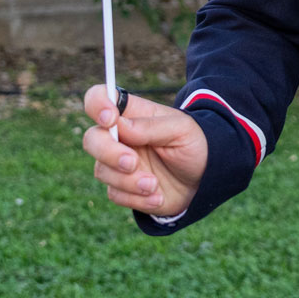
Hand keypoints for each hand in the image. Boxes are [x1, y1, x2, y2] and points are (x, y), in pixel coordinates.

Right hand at [80, 84, 208, 217]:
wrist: (206, 179)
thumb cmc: (194, 145)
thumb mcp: (181, 130)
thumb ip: (151, 127)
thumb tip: (118, 124)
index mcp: (132, 115)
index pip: (100, 99)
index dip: (97, 104)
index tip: (110, 119)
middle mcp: (119, 138)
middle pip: (91, 139)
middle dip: (108, 152)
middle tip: (132, 162)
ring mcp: (118, 164)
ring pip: (102, 171)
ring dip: (128, 181)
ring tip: (154, 185)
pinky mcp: (122, 188)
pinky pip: (116, 194)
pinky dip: (137, 198)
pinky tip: (158, 197)